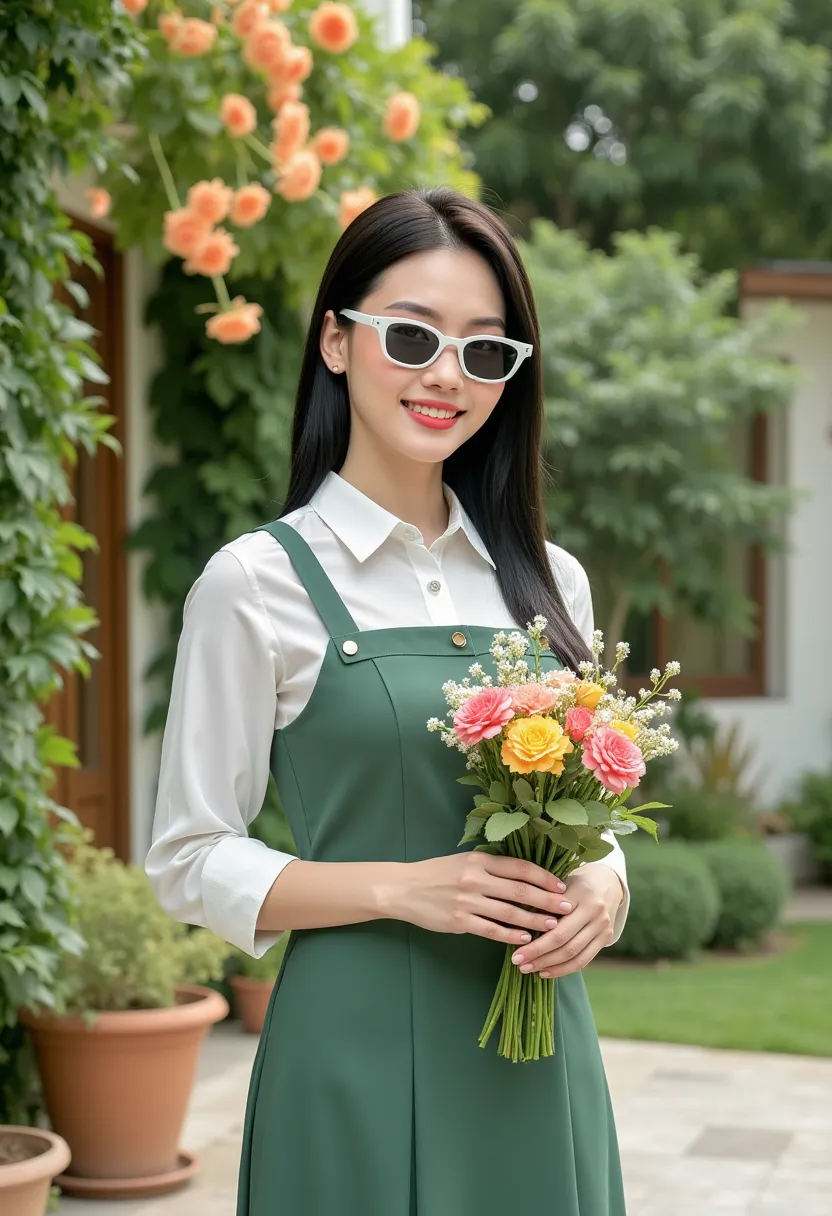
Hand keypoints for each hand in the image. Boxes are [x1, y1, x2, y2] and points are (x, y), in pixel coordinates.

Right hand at [392, 852, 573, 946]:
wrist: (403, 889)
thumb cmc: (436, 873)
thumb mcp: (463, 861)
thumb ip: (490, 867)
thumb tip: (524, 875)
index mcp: (479, 860)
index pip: (520, 867)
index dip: (544, 876)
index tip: (561, 885)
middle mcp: (475, 879)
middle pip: (520, 890)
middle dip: (547, 899)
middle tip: (567, 907)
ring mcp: (468, 901)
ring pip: (510, 912)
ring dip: (534, 920)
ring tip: (553, 926)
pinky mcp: (460, 922)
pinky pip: (492, 930)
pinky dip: (511, 935)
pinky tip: (525, 939)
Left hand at [508, 863, 622, 978]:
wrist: (607, 882)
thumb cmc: (573, 883)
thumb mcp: (558, 885)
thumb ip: (543, 903)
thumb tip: (517, 926)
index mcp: (581, 895)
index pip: (556, 925)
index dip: (535, 943)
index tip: (514, 952)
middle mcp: (595, 912)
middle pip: (564, 942)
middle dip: (539, 956)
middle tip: (518, 963)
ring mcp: (603, 927)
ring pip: (574, 954)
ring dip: (549, 966)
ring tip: (528, 969)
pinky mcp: (607, 938)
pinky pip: (584, 960)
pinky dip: (564, 969)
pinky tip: (546, 972)